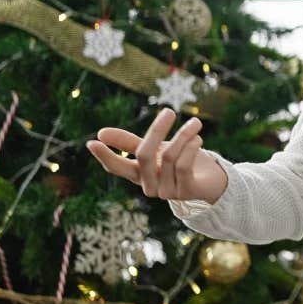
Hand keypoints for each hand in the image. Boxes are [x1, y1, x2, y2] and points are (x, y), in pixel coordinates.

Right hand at [86, 108, 228, 202]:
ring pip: (169, 157)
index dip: (105, 155)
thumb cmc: (177, 161)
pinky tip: (198, 139)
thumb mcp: (154, 149)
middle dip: (157, 131)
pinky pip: (183, 166)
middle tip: (169, 111)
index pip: (117, 167)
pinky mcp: (185, 192)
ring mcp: (166, 192)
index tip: (92, 142)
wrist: (210, 179)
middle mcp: (149, 186)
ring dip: (184, 136)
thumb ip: (129, 142)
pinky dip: (191, 148)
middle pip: (144, 155)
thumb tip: (100, 133)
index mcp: (138, 174)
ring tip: (196, 123)